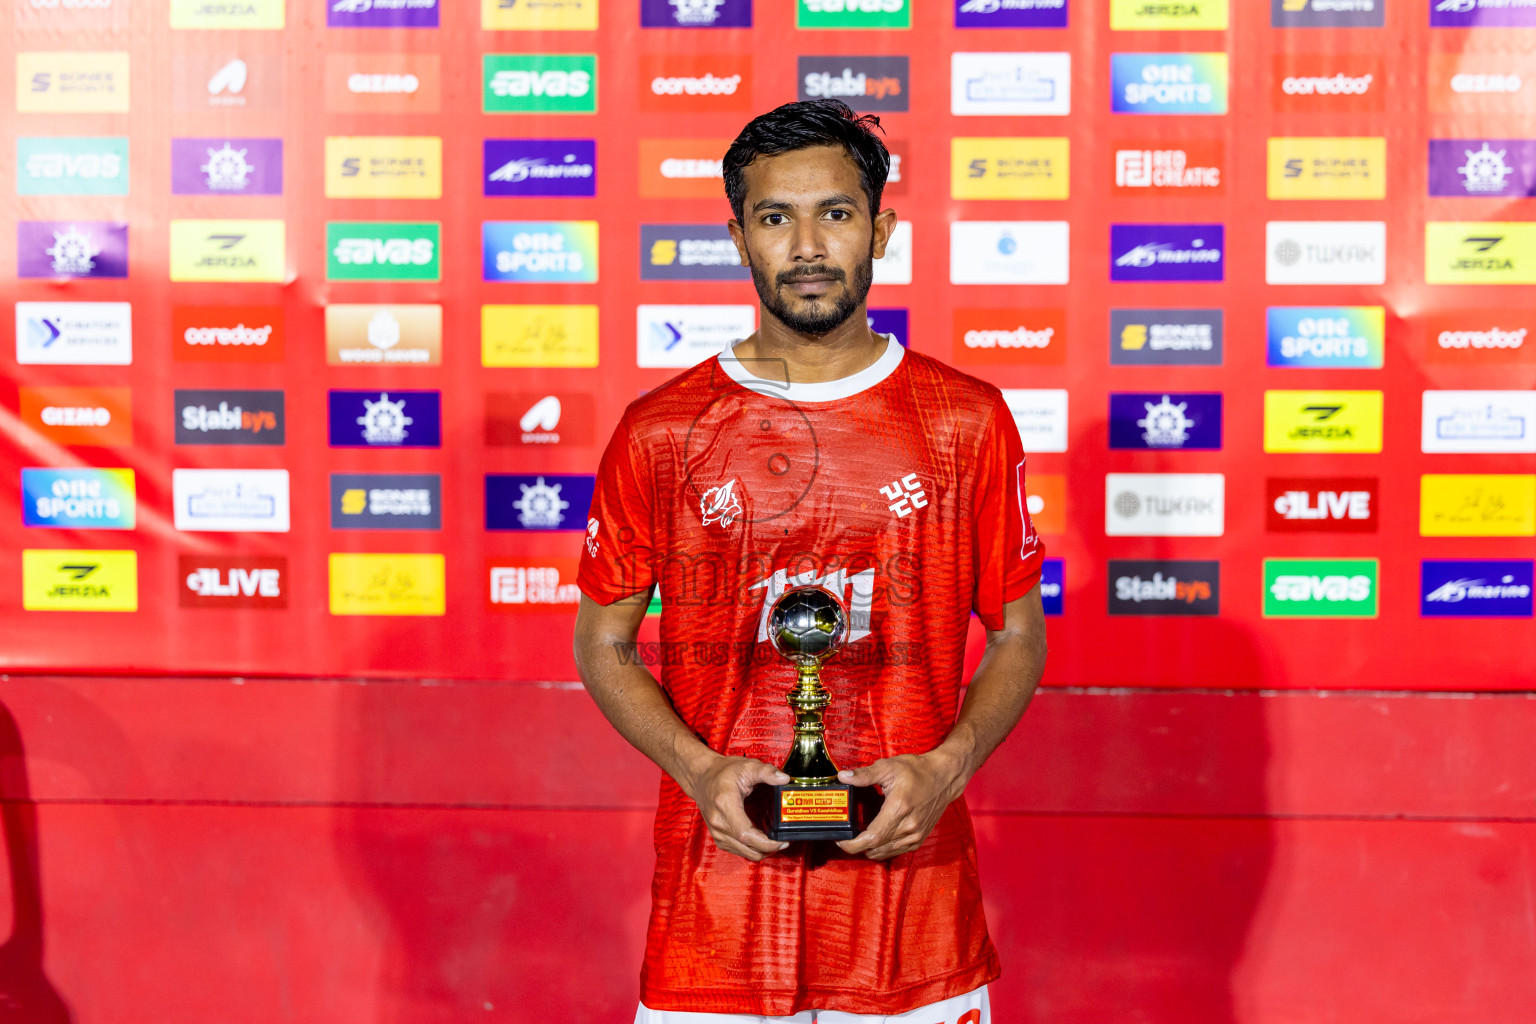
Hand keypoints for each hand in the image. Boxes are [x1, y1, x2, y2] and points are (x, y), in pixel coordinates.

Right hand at [682, 754, 789, 861]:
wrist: (702, 777)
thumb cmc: (723, 772)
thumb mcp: (747, 766)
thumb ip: (767, 772)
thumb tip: (784, 779)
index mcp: (725, 804)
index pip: (745, 834)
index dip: (766, 843)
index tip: (781, 841)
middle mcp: (718, 822)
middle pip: (747, 847)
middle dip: (768, 849)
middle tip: (783, 842)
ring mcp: (716, 831)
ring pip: (743, 852)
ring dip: (761, 851)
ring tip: (775, 842)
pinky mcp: (718, 837)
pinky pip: (738, 851)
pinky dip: (752, 850)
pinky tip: (761, 841)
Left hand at [835, 749, 969, 860]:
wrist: (943, 777)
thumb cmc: (917, 771)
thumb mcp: (888, 767)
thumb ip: (864, 775)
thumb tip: (843, 777)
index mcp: (899, 809)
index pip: (872, 838)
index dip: (853, 844)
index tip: (840, 840)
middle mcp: (908, 826)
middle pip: (876, 848)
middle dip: (857, 846)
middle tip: (846, 836)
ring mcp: (915, 835)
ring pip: (885, 853)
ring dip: (869, 849)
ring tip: (859, 836)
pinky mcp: (919, 839)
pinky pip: (896, 852)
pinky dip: (883, 849)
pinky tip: (877, 838)